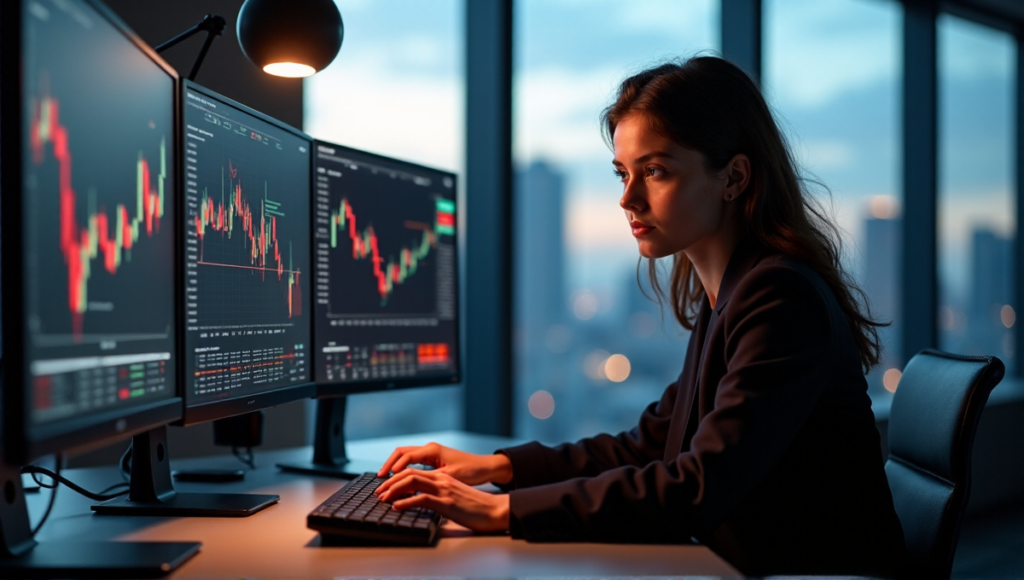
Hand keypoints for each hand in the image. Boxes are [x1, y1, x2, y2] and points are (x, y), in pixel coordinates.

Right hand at [376, 442, 512, 485]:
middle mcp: (429, 448)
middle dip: (389, 464)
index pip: (405, 457)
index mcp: (432, 450)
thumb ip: (429, 480)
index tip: (385, 479)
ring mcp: (430, 452)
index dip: (394, 468)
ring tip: (385, 479)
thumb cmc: (470, 471)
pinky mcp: (432, 458)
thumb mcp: (449, 477)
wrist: (485, 467)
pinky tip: (399, 478)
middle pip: (401, 452)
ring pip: (405, 455)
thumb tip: (410, 485)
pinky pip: (412, 460)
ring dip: (394, 465)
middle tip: (379, 479)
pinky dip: (402, 467)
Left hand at [376, 469, 509, 532]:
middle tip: (379, 491)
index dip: (397, 476)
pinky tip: (397, 506)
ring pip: (412, 481)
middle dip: (390, 481)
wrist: (495, 509)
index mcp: (443, 476)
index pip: (414, 469)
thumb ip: (440, 494)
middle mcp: (442, 479)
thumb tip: (425, 500)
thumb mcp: (455, 495)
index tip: (386, 485)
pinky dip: (406, 501)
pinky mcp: (447, 501)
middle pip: (409, 472)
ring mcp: (444, 489)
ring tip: (383, 497)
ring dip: (394, 489)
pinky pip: (422, 498)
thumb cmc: (476, 505)